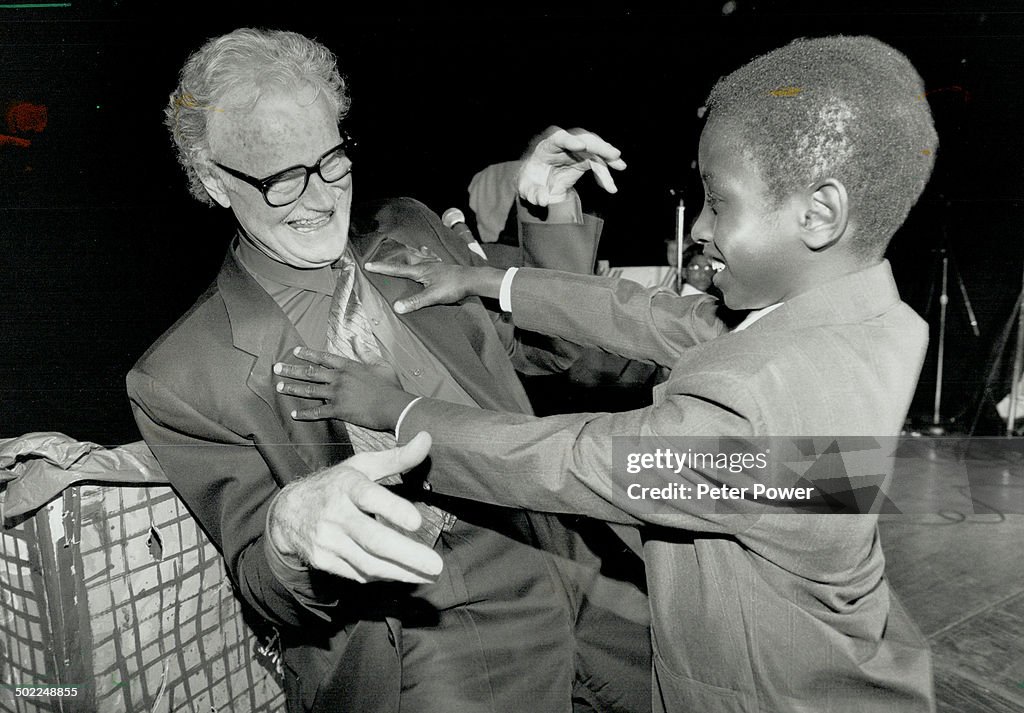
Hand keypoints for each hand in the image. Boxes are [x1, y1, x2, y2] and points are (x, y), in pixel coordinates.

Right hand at [269, 431, 443, 582]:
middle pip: (373, 539)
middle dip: (407, 555)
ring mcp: (327, 540)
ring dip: (402, 572)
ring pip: (368, 563)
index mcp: (347, 485)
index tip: (417, 522)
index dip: (393, 509)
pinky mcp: (323, 561)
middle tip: (436, 566)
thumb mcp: (363, 466)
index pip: (369, 497)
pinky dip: (383, 576)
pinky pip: (358, 574)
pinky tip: (403, 574)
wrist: (289, 512)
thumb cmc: (336, 485)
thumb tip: (427, 437)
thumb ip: (397, 457)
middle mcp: (335, 513)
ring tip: (429, 576)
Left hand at [274, 346, 415, 429]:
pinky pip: (317, 412)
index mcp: (348, 366)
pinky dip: (305, 414)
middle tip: (277, 368)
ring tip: (280, 387)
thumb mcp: (380, 363)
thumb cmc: (390, 386)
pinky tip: (294, 414)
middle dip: (292, 369)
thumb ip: (365, 351)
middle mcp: (338, 378)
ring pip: (309, 390)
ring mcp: (336, 394)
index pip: (324, 357)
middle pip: (310, 372)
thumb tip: (356, 339)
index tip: (296, 351)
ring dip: (293, 388)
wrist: (393, 406)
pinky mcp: (338, 410)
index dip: (308, 353)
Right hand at [363, 258, 504, 313]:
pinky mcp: (442, 265)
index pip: (396, 269)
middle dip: (391, 257)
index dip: (381, 268)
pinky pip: (430, 256)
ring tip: (400, 247)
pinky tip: (425, 250)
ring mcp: (434, 263)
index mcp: (420, 270)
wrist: (472, 279)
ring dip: (407, 252)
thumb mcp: (433, 297)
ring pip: (417, 255)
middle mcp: (425, 264)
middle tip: (380, 255)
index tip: (368, 265)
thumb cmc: (453, 287)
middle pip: (405, 258)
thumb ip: (415, 302)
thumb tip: (396, 307)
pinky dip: (424, 253)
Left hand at [518, 126, 626, 205]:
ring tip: (620, 166)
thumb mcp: (526, 189)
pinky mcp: (584, 160)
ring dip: (608, 157)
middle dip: (598, 146)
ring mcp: (576, 151)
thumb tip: (543, 200)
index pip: (559, 138)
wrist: (536, 181)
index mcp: (547, 146)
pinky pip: (597, 164)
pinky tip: (609, 187)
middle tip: (613, 154)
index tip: (582, 146)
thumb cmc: (530, 181)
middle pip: (584, 139)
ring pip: (595, 149)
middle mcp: (564, 144)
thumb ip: (532, 194)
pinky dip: (605, 175)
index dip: (571, 141)